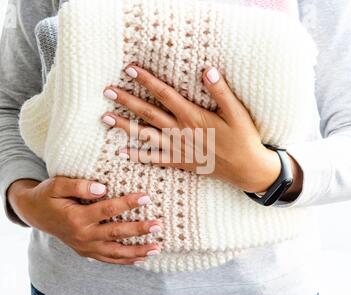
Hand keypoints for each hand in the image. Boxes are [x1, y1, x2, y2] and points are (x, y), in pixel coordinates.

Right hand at [7, 178, 161, 264]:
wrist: (34, 213)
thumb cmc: (47, 195)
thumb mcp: (57, 185)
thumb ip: (79, 186)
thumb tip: (101, 188)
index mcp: (76, 218)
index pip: (108, 210)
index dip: (128, 203)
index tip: (146, 197)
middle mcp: (82, 236)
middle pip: (116, 233)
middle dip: (139, 230)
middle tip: (158, 225)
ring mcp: (84, 247)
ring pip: (115, 252)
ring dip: (137, 250)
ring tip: (156, 247)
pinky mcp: (86, 251)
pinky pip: (108, 259)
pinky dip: (125, 260)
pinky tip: (140, 258)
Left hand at [102, 65, 302, 195]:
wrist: (246, 169)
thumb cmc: (243, 138)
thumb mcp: (237, 112)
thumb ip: (221, 92)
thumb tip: (208, 70)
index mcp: (192, 116)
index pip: (164, 94)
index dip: (146, 80)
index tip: (129, 69)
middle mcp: (180, 131)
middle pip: (148, 113)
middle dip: (126, 101)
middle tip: (107, 91)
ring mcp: (177, 148)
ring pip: (145, 135)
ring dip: (124, 126)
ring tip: (105, 118)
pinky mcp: (179, 162)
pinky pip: (154, 159)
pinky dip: (137, 155)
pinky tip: (122, 151)